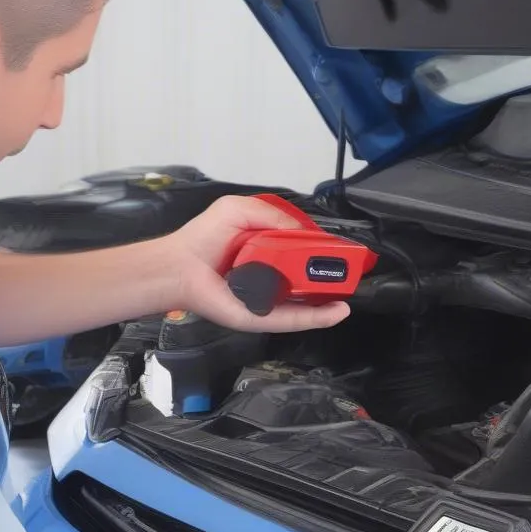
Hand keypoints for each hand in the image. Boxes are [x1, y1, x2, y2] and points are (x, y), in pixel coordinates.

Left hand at [161, 195, 351, 332]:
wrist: (179, 266)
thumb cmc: (205, 237)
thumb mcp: (240, 211)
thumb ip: (274, 216)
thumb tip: (303, 232)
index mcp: (265, 255)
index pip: (300, 256)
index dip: (320, 254)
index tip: (339, 251)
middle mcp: (268, 280)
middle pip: (306, 283)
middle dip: (329, 278)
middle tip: (350, 271)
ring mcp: (265, 302)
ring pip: (305, 306)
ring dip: (330, 303)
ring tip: (351, 293)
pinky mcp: (259, 318)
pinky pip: (291, 320)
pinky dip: (316, 318)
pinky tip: (337, 312)